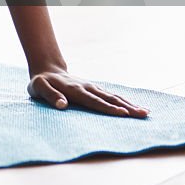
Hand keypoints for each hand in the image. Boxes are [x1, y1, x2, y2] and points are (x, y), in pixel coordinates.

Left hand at [27, 68, 148, 117]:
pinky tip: (135, 108)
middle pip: (109, 99)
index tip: (122, 114)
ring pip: (114, 96)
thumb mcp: (39, 88)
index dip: (108, 108)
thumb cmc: (41, 82)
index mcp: (75, 90)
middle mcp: (88, 88)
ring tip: (145, 112)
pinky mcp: (95, 89)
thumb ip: (50, 95)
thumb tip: (62, 105)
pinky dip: (125, 102)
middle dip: (127, 107)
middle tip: (143, 115)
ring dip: (129, 104)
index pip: (94, 101)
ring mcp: (93, 87)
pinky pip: (112, 96)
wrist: (47, 69)